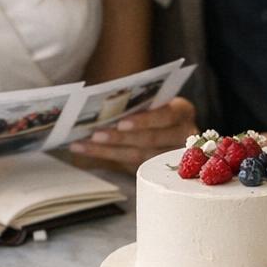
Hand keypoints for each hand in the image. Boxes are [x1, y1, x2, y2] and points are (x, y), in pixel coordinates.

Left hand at [69, 96, 196, 174]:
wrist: (165, 127)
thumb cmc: (155, 107)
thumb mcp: (153, 101)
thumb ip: (136, 101)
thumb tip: (101, 99)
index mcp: (183, 111)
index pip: (166, 116)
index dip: (144, 121)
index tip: (121, 123)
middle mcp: (183, 134)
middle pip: (151, 140)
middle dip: (121, 138)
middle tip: (96, 135)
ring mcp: (172, 155)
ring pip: (139, 156)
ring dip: (108, 151)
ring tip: (84, 145)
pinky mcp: (157, 168)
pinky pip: (131, 166)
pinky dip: (108, 158)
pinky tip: (88, 152)